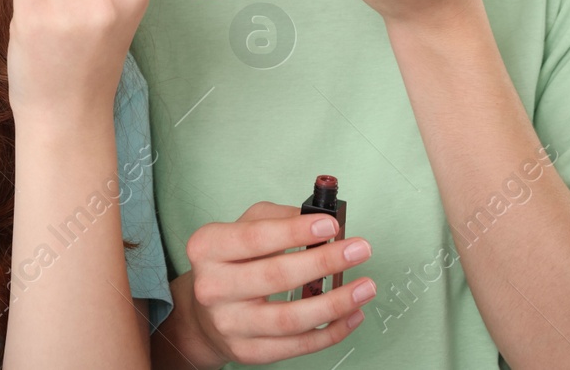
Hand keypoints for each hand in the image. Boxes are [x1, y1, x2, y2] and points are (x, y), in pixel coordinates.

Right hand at [180, 202, 371, 365]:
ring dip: (335, 302)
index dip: (296, 231)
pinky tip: (351, 315)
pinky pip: (298, 345)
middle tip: (358, 250)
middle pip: (276, 276)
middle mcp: (213, 287)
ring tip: (364, 287)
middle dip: (324, 261)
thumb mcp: (241, 228)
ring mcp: (230, 324)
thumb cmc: (228, 264)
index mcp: (208, 249)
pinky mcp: (249, 352)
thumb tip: (316, 219)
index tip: (330, 225)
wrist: (204, 315)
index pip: (255, 237)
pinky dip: (331, 332)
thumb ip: (276, 218)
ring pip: (290, 318)